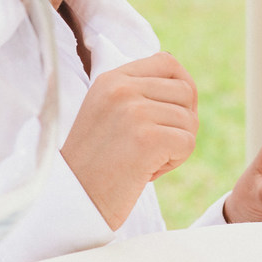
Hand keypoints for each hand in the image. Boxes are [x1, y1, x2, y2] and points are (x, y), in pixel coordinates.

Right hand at [61, 52, 197, 228]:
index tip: (173, 112)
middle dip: (181, 120)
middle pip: (185, 91)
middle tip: (155, 145)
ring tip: (145, 160)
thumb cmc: (94, 162)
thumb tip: (184, 84)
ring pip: (189, 120)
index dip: (181, 86)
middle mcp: (122, 88)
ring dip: (176, 145)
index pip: (167, 62)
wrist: (72, 200)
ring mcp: (135, 112)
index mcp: (111, 78)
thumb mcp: (108, 111)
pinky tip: (147, 171)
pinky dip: (175, 161)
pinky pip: (187, 143)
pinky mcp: (148, 138)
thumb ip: (139, 92)